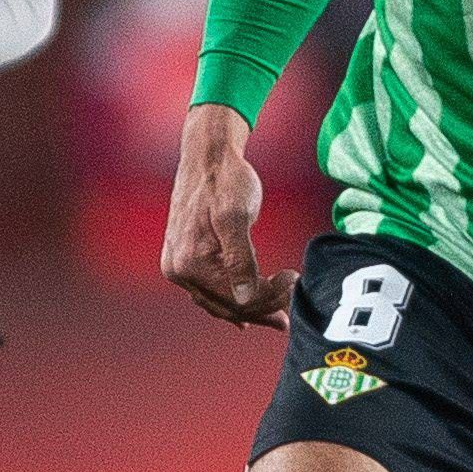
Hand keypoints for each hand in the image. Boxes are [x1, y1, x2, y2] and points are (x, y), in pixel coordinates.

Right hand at [162, 103, 294, 328]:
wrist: (208, 155)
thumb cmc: (226, 180)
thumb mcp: (236, 216)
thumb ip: (240, 259)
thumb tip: (246, 300)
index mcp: (190, 262)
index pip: (236, 298)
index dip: (269, 298)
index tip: (294, 279)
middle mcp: (178, 270)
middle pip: (227, 305)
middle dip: (262, 309)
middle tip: (292, 307)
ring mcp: (178, 266)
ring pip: (218, 302)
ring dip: (249, 309)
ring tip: (278, 315)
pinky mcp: (183, 259)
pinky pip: (208, 291)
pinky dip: (231, 300)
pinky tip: (247, 311)